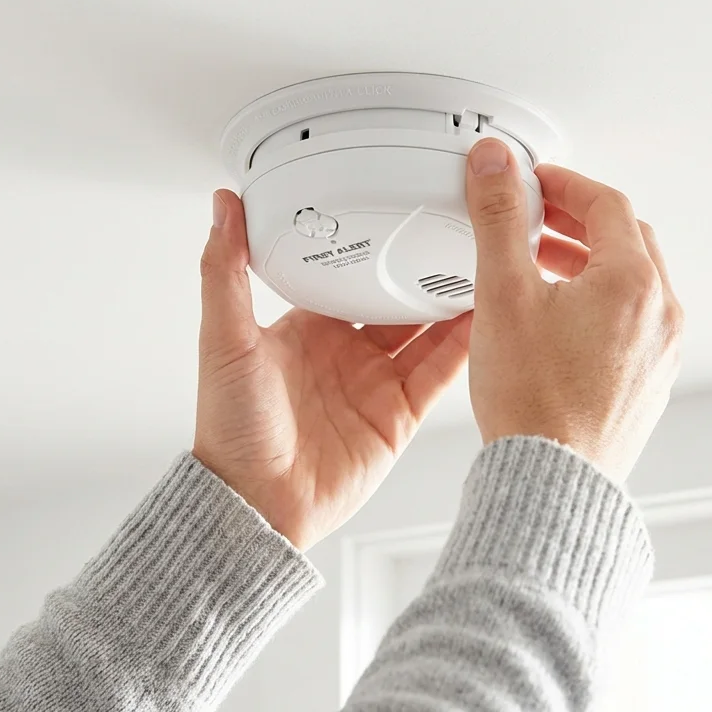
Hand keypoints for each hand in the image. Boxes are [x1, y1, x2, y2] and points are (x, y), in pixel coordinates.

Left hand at [192, 191, 472, 549]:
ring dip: (452, 299)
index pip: (349, 273)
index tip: (399, 206)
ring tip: (483, 259)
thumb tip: (224, 208)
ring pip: (426, 329)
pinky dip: (465, 346)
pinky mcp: (400, 415)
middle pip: (395, 297)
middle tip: (455, 225)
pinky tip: (488, 317)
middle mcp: (346, 352)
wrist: (256, 505)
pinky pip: (441, 373)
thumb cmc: (231, 431)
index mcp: (306, 328)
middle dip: (423, 265)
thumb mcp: (223, 339)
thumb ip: (225, 272)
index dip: (375, 243)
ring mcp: (377, 383)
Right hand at [462, 138, 683, 483]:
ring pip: (633, 284)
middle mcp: (661, 315)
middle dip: (579, 221)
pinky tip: (560, 322)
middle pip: (627, 240)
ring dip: (590, 263)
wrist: (550, 480)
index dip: (564, 184)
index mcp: (633, 283)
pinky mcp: (649, 385)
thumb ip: (499, 219)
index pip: (607, 204)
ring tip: (540, 268)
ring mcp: (660, 354)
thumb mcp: (504, 294)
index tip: (533, 184)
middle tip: (536, 219)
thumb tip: (496, 165)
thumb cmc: (533, 401)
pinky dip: (600, 304)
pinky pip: (633, 325)